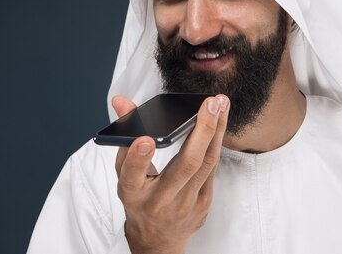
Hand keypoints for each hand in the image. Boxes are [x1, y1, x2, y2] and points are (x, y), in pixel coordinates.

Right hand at [112, 94, 229, 253]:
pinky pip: (212, 168)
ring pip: (206, 163)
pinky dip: (217, 142)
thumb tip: (121, 101)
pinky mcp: (203, 202)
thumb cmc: (139, 200)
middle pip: (185, 165)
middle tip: (211, 103)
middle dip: (202, 130)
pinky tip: (220, 123)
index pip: (132, 176)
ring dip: (217, 130)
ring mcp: (185, 203)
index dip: (137, 158)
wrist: (158, 240)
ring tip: (221, 104)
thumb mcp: (124, 172)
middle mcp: (160, 200)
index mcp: (133, 192)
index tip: (145, 139)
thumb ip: (124, 135)